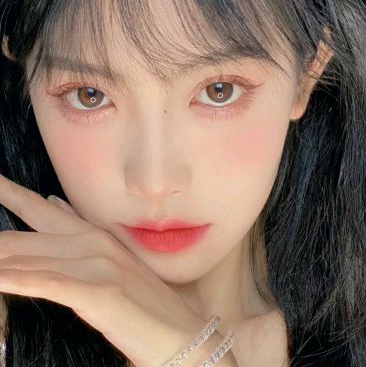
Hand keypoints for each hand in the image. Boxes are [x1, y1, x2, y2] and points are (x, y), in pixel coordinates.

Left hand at [0, 174, 224, 366]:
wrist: (182, 335)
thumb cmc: (146, 306)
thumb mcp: (113, 266)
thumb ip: (79, 237)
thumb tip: (53, 202)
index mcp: (97, 237)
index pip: (44, 210)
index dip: (13, 194)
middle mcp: (96, 244)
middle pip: (29, 234)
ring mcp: (100, 266)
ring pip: (33, 258)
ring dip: (1, 260)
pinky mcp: (101, 293)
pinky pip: (50, 283)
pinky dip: (20, 280)